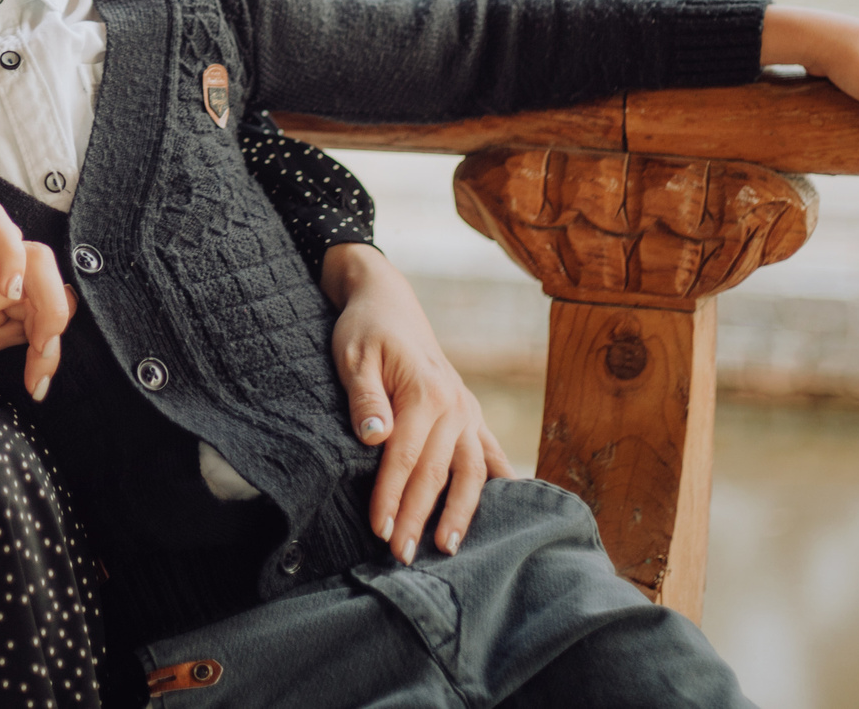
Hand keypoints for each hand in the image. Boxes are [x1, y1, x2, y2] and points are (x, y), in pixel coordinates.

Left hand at [322, 243, 513, 562]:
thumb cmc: (365, 330)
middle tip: (403, 557)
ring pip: (471, 471)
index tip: (380, 531)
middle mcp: (454, 405)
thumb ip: (365, 398)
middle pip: (437, 472)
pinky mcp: (470, 414)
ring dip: (461, 512)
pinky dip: (500, 483)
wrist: (389, 301)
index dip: (392, 497)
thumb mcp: (353, 356)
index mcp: (425, 392)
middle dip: (420, 517)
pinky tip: (506, 513)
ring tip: (448, 548)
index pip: (405, 457)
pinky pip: (490, 453)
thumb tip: (375, 437)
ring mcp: (467, 410)